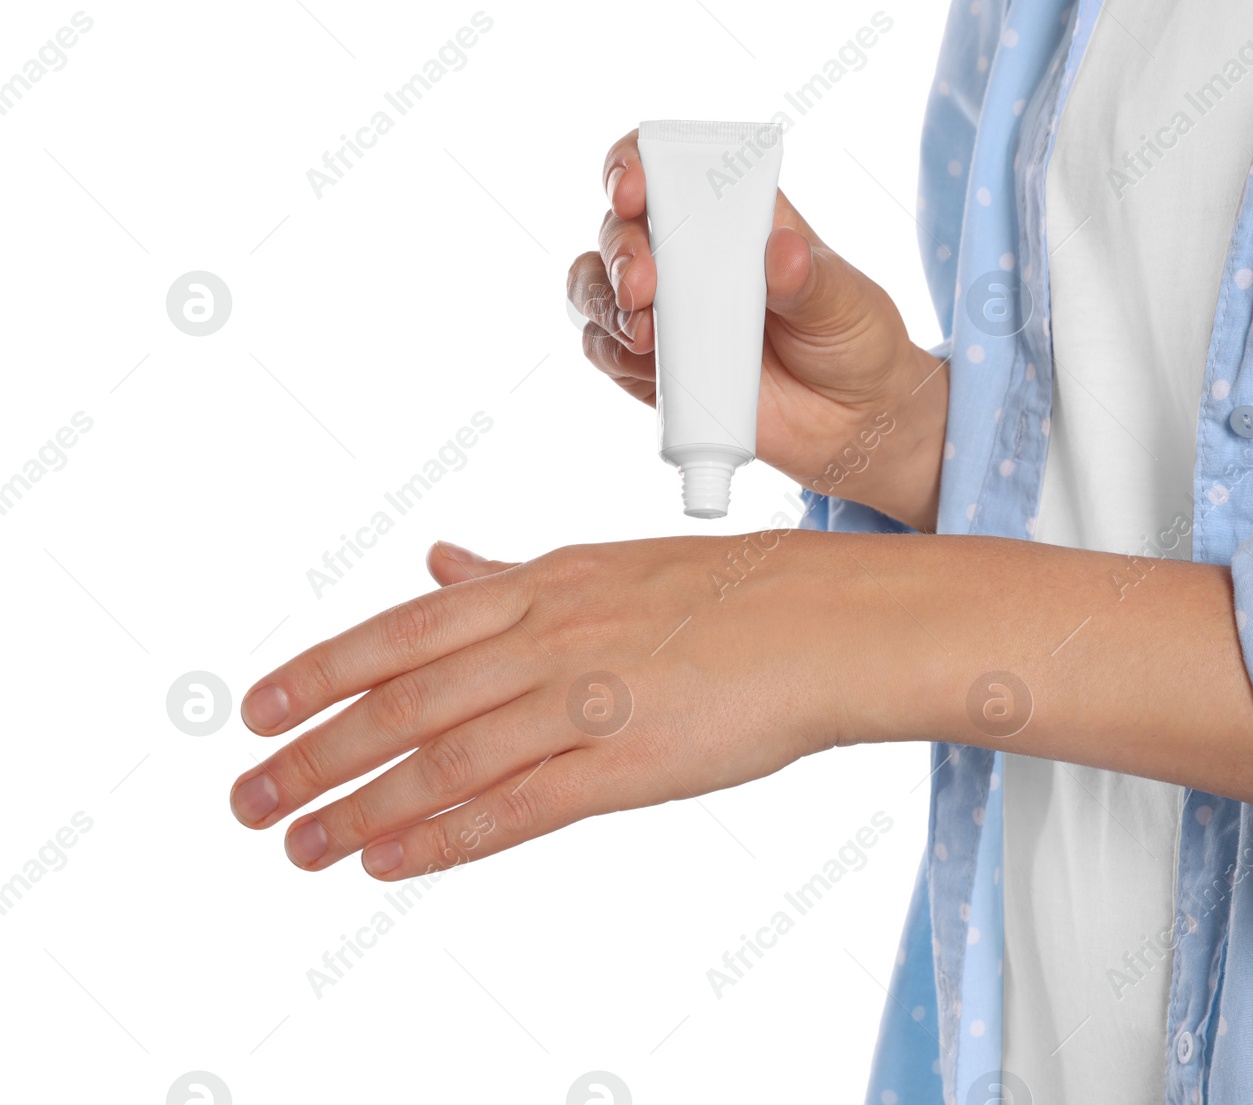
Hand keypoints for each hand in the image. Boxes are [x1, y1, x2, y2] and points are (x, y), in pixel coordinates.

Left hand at [227, 534, 936, 879]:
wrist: (830, 623)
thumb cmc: (732, 594)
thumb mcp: (608, 567)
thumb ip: (515, 577)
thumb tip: (440, 567)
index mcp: (546, 582)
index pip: (405, 631)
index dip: (322, 672)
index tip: (258, 710)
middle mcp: (553, 635)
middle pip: (407, 698)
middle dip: (317, 752)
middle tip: (249, 797)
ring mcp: (590, 697)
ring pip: (448, 756)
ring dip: (362, 805)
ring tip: (300, 842)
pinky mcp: (632, 761)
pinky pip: (520, 805)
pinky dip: (446, 835)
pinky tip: (391, 859)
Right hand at [567, 129, 948, 530]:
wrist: (853, 422)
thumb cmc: (853, 340)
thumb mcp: (848, 302)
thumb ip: (813, 278)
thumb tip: (783, 252)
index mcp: (731, 217)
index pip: (664, 168)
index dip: (634, 164)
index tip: (634, 190)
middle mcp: (686, 256)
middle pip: (620, 227)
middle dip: (621, 248)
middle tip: (643, 284)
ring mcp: (666, 311)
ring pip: (595, 284)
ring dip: (603, 299)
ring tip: (644, 329)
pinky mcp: (653, 367)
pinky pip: (603, 348)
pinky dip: (608, 348)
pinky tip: (639, 358)